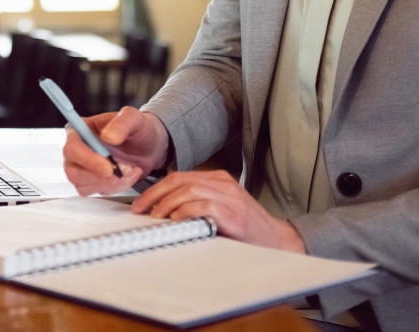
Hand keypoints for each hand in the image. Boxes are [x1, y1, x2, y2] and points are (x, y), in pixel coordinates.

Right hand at [63, 107, 169, 195]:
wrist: (149, 146)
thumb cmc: (138, 129)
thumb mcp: (134, 119)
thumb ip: (121, 123)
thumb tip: (107, 136)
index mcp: (81, 129)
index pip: (72, 148)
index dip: (87, 160)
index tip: (109, 168)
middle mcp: (77, 150)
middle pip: (73, 171)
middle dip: (100, 177)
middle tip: (125, 170)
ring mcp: (82, 168)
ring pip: (84, 186)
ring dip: (111, 183)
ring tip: (131, 169)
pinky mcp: (91, 182)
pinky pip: (96, 192)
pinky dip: (116, 187)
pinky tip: (129, 176)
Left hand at [132, 170, 305, 252]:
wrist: (278, 241)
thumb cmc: (246, 228)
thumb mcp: (221, 208)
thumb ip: (198, 203)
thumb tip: (164, 211)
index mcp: (218, 179)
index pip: (180, 177)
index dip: (156, 189)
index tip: (141, 203)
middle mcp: (223, 183)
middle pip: (180, 180)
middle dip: (155, 194)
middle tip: (140, 210)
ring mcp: (229, 197)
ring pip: (189, 190)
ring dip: (167, 204)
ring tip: (156, 217)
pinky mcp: (233, 213)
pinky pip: (204, 206)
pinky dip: (186, 212)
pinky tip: (176, 221)